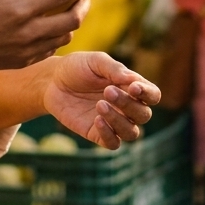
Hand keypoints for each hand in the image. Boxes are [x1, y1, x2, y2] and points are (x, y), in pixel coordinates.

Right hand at [0, 0, 102, 74]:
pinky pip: (49, 51)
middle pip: (71, 22)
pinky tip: (48, 27)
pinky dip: (55, 38)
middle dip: (83, 7)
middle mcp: (27, 34)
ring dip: (70, 23)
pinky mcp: (20, 62)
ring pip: (63, 38)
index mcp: (20, 11)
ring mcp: (25, 51)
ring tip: (67, 10)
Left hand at [43, 53, 159, 149]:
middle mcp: (126, 107)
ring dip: (119, 121)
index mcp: (131, 87)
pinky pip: (113, 143)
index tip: (134, 87)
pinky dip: (109, 134)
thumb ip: (113, 69)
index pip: (152, 95)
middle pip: (143, 115)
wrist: (51, 81)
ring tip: (100, 105)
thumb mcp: (94, 61)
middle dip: (129, 104)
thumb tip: (132, 80)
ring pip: (131, 133)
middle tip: (107, 91)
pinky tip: (97, 120)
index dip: (148, 94)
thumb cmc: (77, 67)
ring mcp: (113, 122)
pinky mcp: (97, 133)